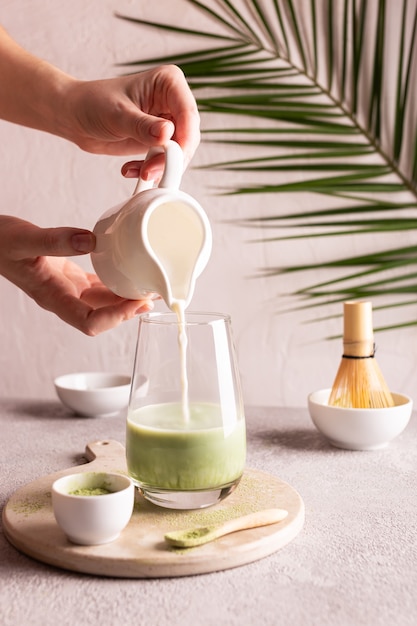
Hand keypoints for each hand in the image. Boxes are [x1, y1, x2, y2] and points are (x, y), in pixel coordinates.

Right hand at [0, 216, 152, 334]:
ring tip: (148, 287)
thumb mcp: (26, 239)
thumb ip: (56, 241)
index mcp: (52, 297)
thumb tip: (92, 240)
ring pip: (102, 302)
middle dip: (128, 310)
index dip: (114, 318)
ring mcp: (67, 289)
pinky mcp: (70, 277)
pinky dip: (115, 284)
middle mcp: (62, 298)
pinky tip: (130, 276)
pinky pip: (98, 286)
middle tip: (153, 293)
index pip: (88, 323)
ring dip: (125, 298)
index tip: (135, 302)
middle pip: (102, 316)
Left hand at [62, 65, 199, 179]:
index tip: (172, 158)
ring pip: (179, 152)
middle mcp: (172, 100)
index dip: (184, 139)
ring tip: (139, 171)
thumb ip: (142, 126)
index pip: (188, 113)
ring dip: (160, 167)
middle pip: (188, 136)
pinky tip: (132, 169)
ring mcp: (167, 121)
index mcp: (168, 82)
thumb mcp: (117, 115)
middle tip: (150, 171)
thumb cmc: (92, 104)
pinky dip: (152, 170)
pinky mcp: (159, 140)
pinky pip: (166, 160)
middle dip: (172, 158)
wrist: (74, 117)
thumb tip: (167, 133)